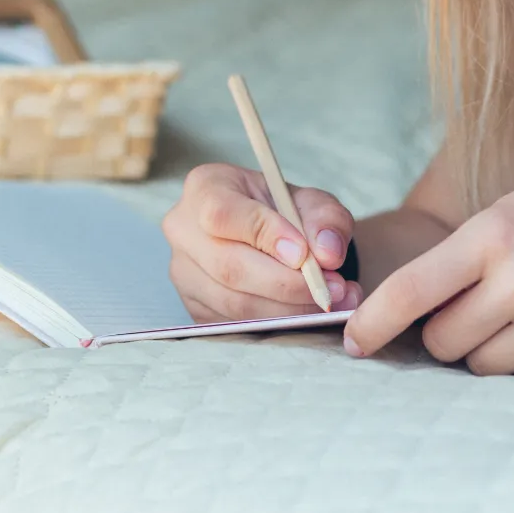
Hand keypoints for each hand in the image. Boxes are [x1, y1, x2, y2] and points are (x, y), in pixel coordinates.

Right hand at [162, 162, 363, 321]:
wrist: (270, 236)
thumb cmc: (284, 212)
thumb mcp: (311, 202)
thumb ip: (325, 219)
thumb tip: (327, 254)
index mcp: (204, 188)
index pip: (223, 214)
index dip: (265, 235)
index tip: (304, 254)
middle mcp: (183, 230)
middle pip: (228, 266)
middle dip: (286, 284)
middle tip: (330, 288)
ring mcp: (183, 273)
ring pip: (233, 303)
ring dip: (288, 310)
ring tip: (329, 301)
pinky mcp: (195, 308)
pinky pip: (234, 324)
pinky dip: (277, 324)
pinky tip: (308, 314)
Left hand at [342, 173, 513, 377]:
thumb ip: (470, 249)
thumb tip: (415, 306)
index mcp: (497, 233)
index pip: (412, 289)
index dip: (372, 322)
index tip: (351, 343)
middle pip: (441, 342)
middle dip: (445, 334)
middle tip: (476, 309)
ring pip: (479, 368)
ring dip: (485, 351)